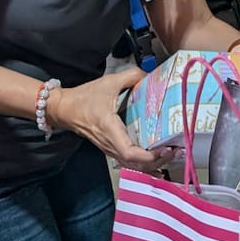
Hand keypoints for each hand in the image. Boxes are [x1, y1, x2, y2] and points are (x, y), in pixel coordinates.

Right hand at [47, 70, 171, 171]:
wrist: (63, 109)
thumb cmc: (84, 98)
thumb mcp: (108, 82)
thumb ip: (131, 76)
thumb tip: (150, 74)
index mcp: (110, 130)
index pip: (129, 153)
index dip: (148, 156)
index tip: (165, 149)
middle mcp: (110, 144)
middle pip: (135, 165)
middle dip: (157, 162)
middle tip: (176, 151)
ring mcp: (109, 149)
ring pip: (132, 166)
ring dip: (152, 164)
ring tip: (170, 153)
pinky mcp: (110, 148)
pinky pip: (128, 161)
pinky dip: (144, 162)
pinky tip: (157, 157)